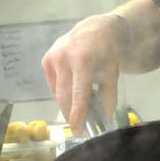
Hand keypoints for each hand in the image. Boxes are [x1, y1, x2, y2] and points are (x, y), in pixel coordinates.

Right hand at [41, 14, 126, 133]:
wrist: (95, 30)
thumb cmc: (106, 52)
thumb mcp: (112, 73)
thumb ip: (108, 97)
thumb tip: (105, 119)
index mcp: (83, 60)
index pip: (78, 94)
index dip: (77, 114)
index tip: (77, 130)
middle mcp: (64, 57)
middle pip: (64, 96)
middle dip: (70, 114)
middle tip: (78, 127)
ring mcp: (53, 57)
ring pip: (56, 92)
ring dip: (66, 103)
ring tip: (77, 108)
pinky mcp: (46, 59)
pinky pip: (53, 84)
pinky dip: (61, 92)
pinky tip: (71, 90)